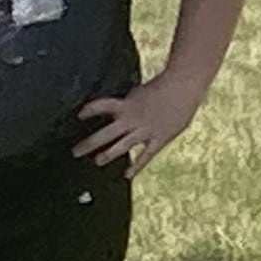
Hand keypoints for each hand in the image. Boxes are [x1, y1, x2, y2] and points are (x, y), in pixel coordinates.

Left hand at [74, 73, 204, 176]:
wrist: (184, 86)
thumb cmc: (166, 85)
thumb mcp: (142, 91)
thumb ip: (131, 102)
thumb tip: (124, 107)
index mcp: (126, 105)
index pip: (100, 107)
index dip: (89, 111)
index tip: (80, 115)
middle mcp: (131, 119)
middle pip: (105, 134)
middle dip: (88, 144)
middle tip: (76, 152)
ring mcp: (144, 130)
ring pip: (121, 147)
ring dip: (108, 155)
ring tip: (98, 161)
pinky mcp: (158, 138)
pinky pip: (145, 156)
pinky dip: (135, 166)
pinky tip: (127, 175)